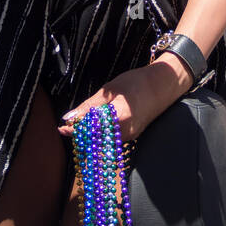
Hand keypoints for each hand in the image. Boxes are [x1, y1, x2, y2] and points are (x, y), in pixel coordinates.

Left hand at [58, 60, 187, 142]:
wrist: (163, 84)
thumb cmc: (137, 82)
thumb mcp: (110, 89)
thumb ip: (89, 106)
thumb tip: (68, 118)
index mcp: (119, 118)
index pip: (90, 130)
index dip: (74, 131)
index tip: (62, 128)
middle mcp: (126, 132)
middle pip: (96, 141)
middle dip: (81, 136)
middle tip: (67, 128)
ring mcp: (131, 136)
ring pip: (104, 143)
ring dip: (90, 136)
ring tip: (79, 126)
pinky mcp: (133, 136)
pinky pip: (112, 140)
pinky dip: (101, 136)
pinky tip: (95, 127)